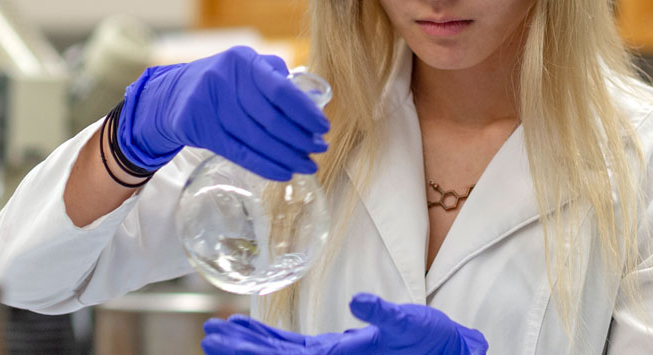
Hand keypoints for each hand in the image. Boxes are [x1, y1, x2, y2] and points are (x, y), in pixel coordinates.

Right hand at [114, 45, 328, 179]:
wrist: (172, 96)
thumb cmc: (222, 82)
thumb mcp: (244, 67)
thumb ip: (275, 75)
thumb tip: (311, 100)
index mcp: (243, 60)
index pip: (281, 90)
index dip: (305, 112)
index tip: (323, 127)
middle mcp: (224, 78)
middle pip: (270, 119)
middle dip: (300, 139)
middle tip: (319, 150)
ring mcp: (208, 103)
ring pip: (256, 139)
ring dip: (287, 156)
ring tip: (308, 165)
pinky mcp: (198, 128)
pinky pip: (238, 152)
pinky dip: (265, 165)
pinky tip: (284, 172)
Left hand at [200, 293, 487, 353]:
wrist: (446, 349)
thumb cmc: (432, 339)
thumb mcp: (410, 321)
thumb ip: (384, 313)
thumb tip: (360, 302)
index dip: (252, 351)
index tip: (221, 341)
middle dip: (240, 348)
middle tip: (207, 334)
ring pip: (279, 353)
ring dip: (249, 342)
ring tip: (219, 331)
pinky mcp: (335, 348)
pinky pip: (293, 346)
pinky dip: (270, 337)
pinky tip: (251, 328)